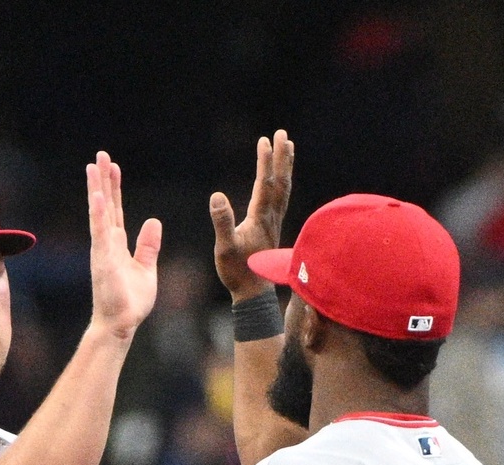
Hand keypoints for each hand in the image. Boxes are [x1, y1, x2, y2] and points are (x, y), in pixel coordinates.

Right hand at [85, 151, 162, 339]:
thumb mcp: (147, 268)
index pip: (115, 210)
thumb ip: (148, 245)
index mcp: (117, 245)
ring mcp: (103, 250)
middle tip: (99, 156)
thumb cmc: (130, 302)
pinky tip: (96, 195)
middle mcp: (106, 244)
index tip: (112, 168)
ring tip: (93, 166)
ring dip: (96, 189)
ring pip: (99, 212)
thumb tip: (153, 221)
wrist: (121, 324)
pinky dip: (98, 213)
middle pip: (105, 205)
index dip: (114, 188)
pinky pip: (100, 231)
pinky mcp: (103, 259)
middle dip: (102, 180)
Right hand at [210, 130, 293, 301]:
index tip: (264, 141)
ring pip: (284, 188)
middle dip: (281, 156)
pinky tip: (281, 178)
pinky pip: (282, 198)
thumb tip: (217, 196)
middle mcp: (271, 217)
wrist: (253, 292)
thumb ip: (222, 222)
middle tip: (281, 133)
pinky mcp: (272, 227)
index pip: (265, 183)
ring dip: (285, 166)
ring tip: (287, 147)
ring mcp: (274, 222)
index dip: (265, 162)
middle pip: (280, 181)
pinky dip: (283, 182)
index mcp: (260, 218)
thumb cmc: (237, 272)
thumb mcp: (224, 248)